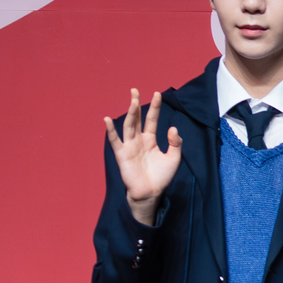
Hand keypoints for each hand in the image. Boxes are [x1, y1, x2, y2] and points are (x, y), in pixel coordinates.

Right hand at [105, 88, 181, 224]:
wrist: (151, 192)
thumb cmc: (162, 176)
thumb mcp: (174, 158)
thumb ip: (175, 142)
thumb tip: (172, 128)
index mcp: (150, 140)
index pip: (152, 120)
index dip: (154, 107)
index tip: (157, 93)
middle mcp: (139, 140)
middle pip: (137, 119)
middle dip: (136, 104)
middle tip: (135, 90)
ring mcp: (129, 146)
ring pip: (128, 126)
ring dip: (129, 113)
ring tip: (131, 100)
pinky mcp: (122, 155)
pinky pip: (115, 141)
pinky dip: (110, 131)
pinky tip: (107, 120)